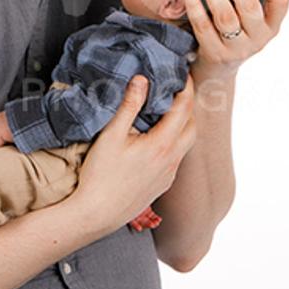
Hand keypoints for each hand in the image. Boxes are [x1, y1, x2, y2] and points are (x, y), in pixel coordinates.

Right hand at [70, 74, 196, 234]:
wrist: (96, 215)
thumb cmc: (100, 176)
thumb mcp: (111, 135)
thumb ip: (129, 105)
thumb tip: (142, 80)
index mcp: (162, 145)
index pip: (183, 109)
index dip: (185, 88)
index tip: (183, 74)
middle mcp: (171, 160)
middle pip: (192, 126)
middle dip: (188, 106)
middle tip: (176, 90)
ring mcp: (168, 175)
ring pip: (185, 144)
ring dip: (182, 125)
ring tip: (167, 111)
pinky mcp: (162, 185)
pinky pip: (176, 158)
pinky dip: (174, 142)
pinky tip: (157, 139)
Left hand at [183, 0, 288, 72]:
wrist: (218, 68)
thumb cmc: (237, 26)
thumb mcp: (251, 5)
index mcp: (273, 24)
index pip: (282, 0)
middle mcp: (260, 38)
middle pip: (249, 5)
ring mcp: (238, 49)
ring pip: (226, 17)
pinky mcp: (215, 54)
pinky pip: (203, 26)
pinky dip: (194, 4)